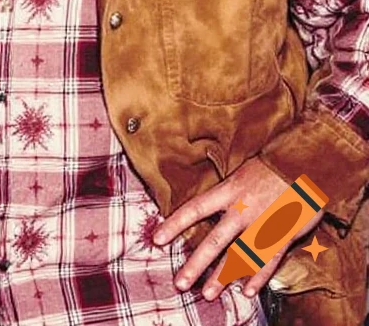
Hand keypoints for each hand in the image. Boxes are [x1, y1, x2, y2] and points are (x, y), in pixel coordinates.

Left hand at [152, 157, 323, 301]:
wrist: (301, 164)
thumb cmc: (268, 169)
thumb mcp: (239, 174)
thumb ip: (225, 194)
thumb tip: (208, 208)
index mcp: (227, 191)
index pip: (194, 209)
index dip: (174, 224)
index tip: (157, 240)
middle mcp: (240, 209)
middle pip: (214, 240)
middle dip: (196, 264)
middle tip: (180, 283)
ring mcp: (262, 224)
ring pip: (238, 255)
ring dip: (223, 277)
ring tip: (209, 294)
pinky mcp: (282, 234)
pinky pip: (268, 260)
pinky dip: (258, 277)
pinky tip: (247, 291)